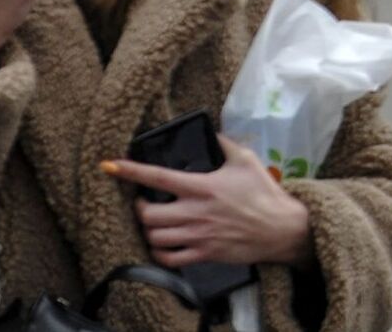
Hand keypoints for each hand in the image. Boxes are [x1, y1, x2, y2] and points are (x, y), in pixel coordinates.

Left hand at [104, 135, 314, 268]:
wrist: (282, 229)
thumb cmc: (265, 193)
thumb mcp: (247, 160)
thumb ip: (225, 144)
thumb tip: (211, 132)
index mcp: (202, 186)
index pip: (158, 176)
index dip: (130, 170)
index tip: (109, 165)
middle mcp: (196, 212)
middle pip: (148, 215)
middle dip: (139, 208)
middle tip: (144, 203)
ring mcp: (198, 236)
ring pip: (155, 237)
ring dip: (148, 230)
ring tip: (153, 223)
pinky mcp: (204, 254)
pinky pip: (169, 259)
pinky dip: (159, 253)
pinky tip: (162, 245)